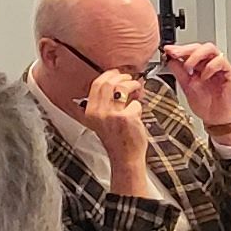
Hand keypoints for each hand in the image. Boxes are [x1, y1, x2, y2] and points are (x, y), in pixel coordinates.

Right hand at [83, 68, 155, 193]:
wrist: (125, 158)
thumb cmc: (118, 140)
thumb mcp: (103, 120)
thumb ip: (107, 102)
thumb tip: (119, 83)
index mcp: (90, 111)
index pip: (96, 84)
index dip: (109, 75)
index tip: (117, 73)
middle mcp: (98, 112)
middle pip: (109, 83)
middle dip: (123, 77)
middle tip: (131, 80)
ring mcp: (112, 115)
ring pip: (123, 87)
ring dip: (133, 85)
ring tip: (138, 90)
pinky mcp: (126, 117)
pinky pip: (136, 103)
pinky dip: (140, 105)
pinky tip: (138, 113)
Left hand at [160, 40, 230, 129]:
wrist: (215, 118)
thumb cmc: (205, 104)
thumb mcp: (186, 86)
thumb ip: (179, 72)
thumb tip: (170, 60)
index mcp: (200, 65)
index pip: (190, 50)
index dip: (179, 49)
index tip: (168, 50)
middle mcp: (210, 64)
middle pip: (200, 46)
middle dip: (185, 49)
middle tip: (175, 54)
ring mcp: (220, 67)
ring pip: (210, 49)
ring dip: (196, 56)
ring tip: (188, 67)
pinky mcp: (229, 73)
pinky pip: (220, 62)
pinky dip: (210, 67)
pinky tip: (204, 76)